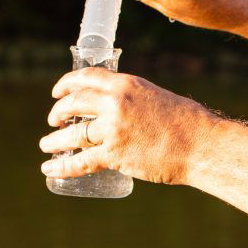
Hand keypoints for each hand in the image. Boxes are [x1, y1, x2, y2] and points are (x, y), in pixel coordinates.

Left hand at [40, 67, 218, 186]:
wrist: (201, 145)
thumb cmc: (188, 123)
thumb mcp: (157, 98)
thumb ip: (136, 102)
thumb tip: (125, 111)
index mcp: (126, 85)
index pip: (85, 78)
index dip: (66, 84)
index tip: (57, 92)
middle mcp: (115, 104)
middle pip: (73, 104)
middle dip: (58, 112)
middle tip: (54, 120)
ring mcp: (113, 130)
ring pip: (72, 134)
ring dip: (54, 141)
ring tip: (46, 145)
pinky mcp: (115, 155)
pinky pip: (80, 160)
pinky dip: (61, 166)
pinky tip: (50, 169)